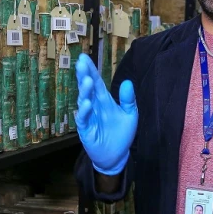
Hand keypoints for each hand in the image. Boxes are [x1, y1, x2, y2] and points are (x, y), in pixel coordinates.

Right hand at [74, 53, 137, 174]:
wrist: (117, 156)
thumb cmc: (121, 134)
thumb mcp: (130, 115)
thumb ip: (129, 100)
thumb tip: (128, 82)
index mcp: (104, 100)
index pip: (96, 82)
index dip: (91, 70)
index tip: (85, 57)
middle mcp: (94, 106)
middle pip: (88, 88)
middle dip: (84, 75)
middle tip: (81, 62)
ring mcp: (88, 118)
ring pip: (83, 101)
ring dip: (85, 91)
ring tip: (88, 81)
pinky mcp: (86, 130)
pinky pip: (83, 119)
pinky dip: (84, 111)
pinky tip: (87, 103)